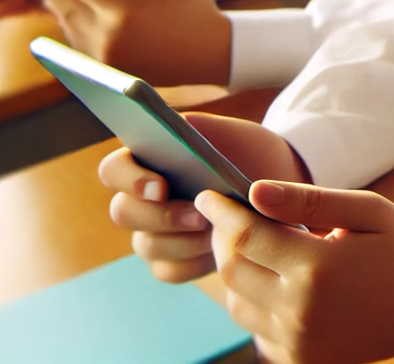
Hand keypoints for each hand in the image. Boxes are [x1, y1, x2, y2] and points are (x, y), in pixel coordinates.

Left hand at [20, 0, 232, 85]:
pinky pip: (75, 42)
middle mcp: (107, 37)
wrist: (212, 57)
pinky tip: (65, 10)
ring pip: (66, 23)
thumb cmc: (198, 13)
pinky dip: (66, 23)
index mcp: (125, 11)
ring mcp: (103, 57)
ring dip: (52, 2)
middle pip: (62, 2)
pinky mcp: (105, 70)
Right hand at [100, 113, 307, 283]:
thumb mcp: (237, 135)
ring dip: (181, 241)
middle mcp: (142, 198)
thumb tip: (176, 123)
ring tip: (216, 232)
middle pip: (122, 212)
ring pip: (145, 245)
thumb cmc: (252, 156)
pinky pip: (167, 271)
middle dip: (161, 216)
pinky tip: (216, 252)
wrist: (280, 190)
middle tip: (200, 216)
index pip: (113, 169)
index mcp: (148, 160)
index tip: (160, 187)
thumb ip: (204, 128)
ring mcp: (153, 232)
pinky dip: (192, 264)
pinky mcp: (171, 261)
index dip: (129, 180)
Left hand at [196, 179, 393, 362]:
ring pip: (238, 304)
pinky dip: (258, 304)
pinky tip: (280, 282)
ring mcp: (300, 343)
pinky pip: (257, 330)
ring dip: (239, 274)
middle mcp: (302, 312)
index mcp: (318, 268)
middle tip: (232, 218)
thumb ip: (308, 200)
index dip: (221, 213)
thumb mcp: (366, 210)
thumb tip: (253, 191)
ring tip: (262, 250)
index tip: (209, 195)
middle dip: (225, 240)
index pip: (246, 236)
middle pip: (233, 271)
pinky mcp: (301, 361)